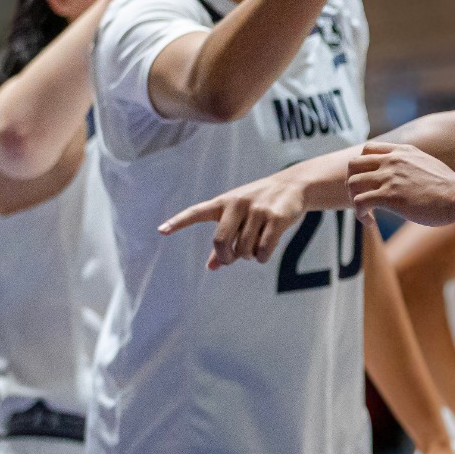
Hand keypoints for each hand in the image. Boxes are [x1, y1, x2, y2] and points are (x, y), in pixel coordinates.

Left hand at [157, 171, 308, 268]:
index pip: (197, 212)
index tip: (161, 230)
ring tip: (254, 248)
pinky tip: (264, 253)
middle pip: (221, 241)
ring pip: (244, 249)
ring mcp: (258, 210)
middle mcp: (238, 204)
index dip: (179, 222)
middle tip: (230, 259)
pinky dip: (262, 257)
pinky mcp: (276, 218)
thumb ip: (225, 241)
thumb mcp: (239, 216)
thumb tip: (211, 267)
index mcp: (224, 202)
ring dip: (248, 256)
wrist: (293, 186)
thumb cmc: (259, 204)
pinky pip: (263, 250)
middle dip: (226, 257)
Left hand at [348, 141, 454, 225]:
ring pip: (352, 183)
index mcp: (401, 152)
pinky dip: (359, 214)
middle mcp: (392, 161)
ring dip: (354, 200)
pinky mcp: (389, 196)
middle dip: (352, 183)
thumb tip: (408, 173)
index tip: (369, 183)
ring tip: (365, 213)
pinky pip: (359, 203)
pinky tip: (370, 222)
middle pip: (353, 164)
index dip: (362, 167)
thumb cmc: (448, 186)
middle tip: (361, 198)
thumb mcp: (427, 164)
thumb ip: (412, 164)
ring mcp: (389, 177)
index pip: (367, 150)